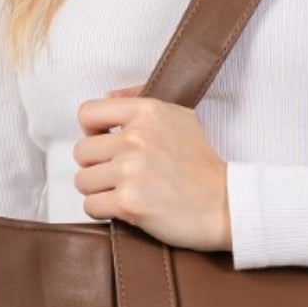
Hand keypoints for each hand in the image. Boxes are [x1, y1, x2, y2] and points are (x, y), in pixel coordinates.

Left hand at [72, 80, 231, 251]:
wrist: (225, 204)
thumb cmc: (201, 165)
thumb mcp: (180, 117)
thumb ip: (140, 101)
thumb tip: (108, 95)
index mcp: (147, 112)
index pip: (88, 113)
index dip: (90, 131)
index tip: (105, 144)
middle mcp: (135, 138)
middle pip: (82, 152)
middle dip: (96, 166)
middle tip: (118, 175)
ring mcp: (130, 171)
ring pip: (83, 181)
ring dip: (98, 190)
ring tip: (123, 192)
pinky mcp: (129, 203)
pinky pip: (91, 206)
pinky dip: (103, 210)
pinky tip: (124, 209)